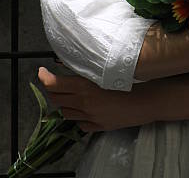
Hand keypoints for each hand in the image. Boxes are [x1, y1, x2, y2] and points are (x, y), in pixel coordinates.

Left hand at [37, 67, 153, 132]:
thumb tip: (69, 62)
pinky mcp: (97, 127)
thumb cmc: (131, 80)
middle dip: (52, 90)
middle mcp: (84, 104)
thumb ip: (87, 69)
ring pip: (65, 112)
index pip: (54, 84)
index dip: (44, 78)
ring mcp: (90, 117)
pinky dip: (78, 115)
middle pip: (56, 99)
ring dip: (64, 103)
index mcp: (85, 87)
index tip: (41, 72)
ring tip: (70, 94)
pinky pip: (79, 122)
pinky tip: (85, 108)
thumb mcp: (107, 70)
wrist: (147, 101)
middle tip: (54, 81)